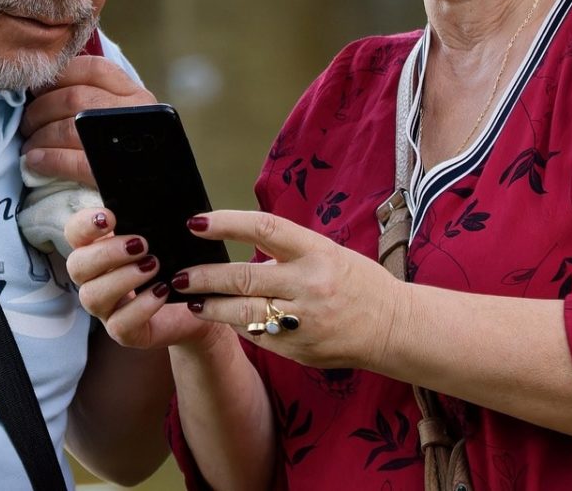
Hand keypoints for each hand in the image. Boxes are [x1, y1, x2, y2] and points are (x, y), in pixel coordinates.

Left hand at [21, 55, 154, 185]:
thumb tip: (45, 86)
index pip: (93, 68)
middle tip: (27, 123)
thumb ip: (95, 100)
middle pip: (74, 98)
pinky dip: (49, 159)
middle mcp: (135, 112)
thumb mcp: (121, 119)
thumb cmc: (131, 156)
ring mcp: (128, 142)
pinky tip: (35, 162)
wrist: (156, 194)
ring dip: (39, 136)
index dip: (59, 76)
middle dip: (41, 109)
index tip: (37, 89)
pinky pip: (74, 161)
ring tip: (29, 146)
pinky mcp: (116, 173)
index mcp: (134, 95)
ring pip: (70, 127)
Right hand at [64, 207, 213, 350]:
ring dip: (122, 278)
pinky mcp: (124, 333)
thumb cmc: (173, 261)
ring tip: (154, 266)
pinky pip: (120, 325)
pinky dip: (141, 305)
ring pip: (91, 297)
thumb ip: (146, 216)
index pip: (73, 234)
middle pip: (76, 266)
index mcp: (97, 250)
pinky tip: (162, 291)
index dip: (84, 225)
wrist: (198, 300)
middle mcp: (95, 280)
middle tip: (141, 244)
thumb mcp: (160, 234)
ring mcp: (106, 309)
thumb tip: (146, 192)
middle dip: (105, 253)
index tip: (110, 217)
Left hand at [174, 210, 408, 370]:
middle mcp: (310, 285)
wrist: (394, 327)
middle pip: (244, 277)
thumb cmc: (357, 282)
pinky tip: (224, 319)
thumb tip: (242, 246)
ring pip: (244, 313)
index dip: (227, 223)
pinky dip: (238, 326)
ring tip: (190, 300)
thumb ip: (288, 251)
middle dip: (204, 277)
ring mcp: (304, 321)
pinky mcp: (299, 349)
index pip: (264, 229)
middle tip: (178, 275)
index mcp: (317, 252)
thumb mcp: (328, 253)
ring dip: (211, 307)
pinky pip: (258, 337)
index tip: (196, 222)